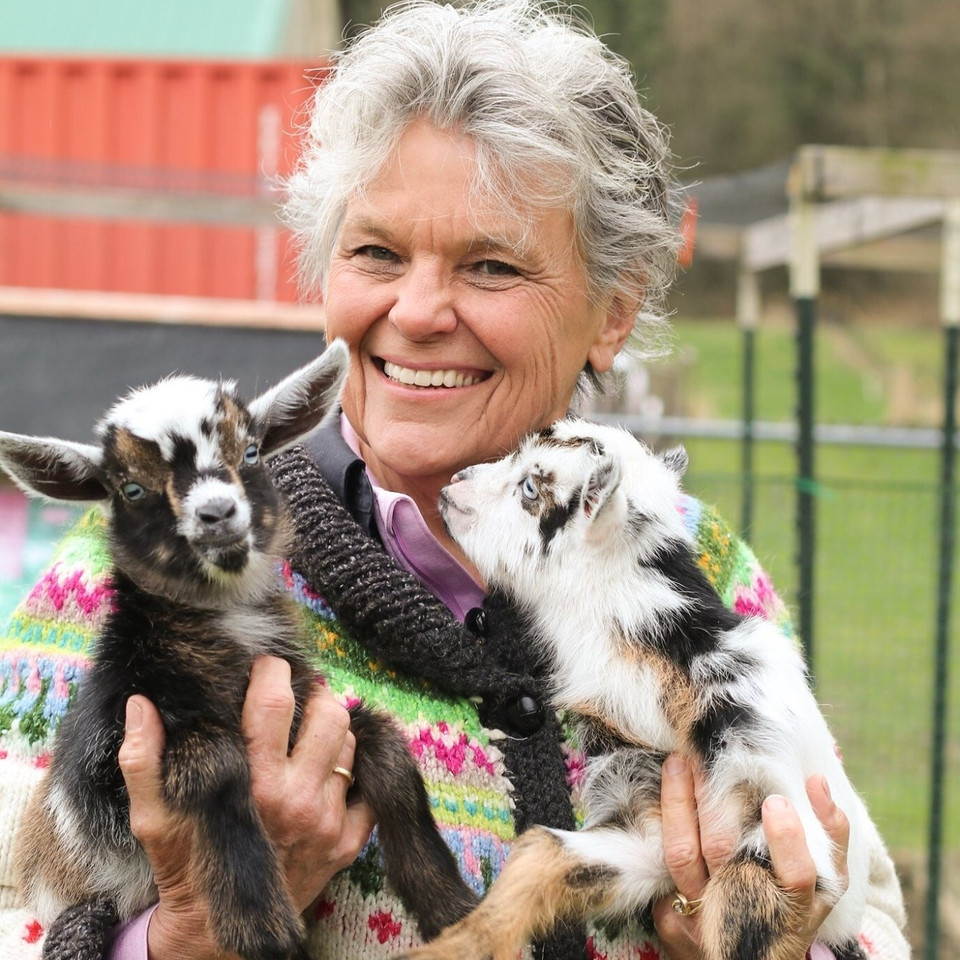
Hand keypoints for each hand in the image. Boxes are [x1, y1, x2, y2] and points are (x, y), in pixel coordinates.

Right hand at [117, 656, 375, 959]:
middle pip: (329, 715)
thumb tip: (141, 703)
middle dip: (315, 695)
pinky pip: (367, 786)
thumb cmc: (185, 866)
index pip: (274, 704)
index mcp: (252, 786)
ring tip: (309, 733)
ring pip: (349, 746)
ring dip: (333, 730)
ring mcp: (328, 822)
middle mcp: (296, 800)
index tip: (266, 665)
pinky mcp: (349, 843)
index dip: (273, 672)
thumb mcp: (153, 817)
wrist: (218, 934)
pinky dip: (352, 771)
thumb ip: (144, 759)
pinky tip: (328, 770)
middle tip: (298, 695)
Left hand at [652, 755, 848, 959]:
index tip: (776, 801)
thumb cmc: (794, 906)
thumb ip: (831, 832)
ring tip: (678, 762)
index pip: (796, 877)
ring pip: (682, 854)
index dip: (786, 839)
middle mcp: (747, 913)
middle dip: (711, 798)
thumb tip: (816, 779)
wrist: (749, 957)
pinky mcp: (670, 917)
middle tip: (705, 755)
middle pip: (723, 852)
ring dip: (676, 802)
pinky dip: (658, 823)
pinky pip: (658, 864)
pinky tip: (659, 792)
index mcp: (795, 907)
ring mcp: (705, 916)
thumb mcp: (827, 881)